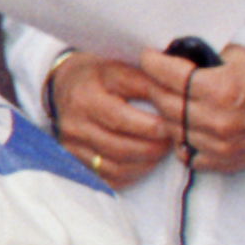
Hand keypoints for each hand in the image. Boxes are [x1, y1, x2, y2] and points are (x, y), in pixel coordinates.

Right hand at [45, 54, 178, 185]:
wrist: (65, 84)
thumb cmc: (101, 75)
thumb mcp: (121, 67)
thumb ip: (148, 81)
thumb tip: (180, 97)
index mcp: (86, 95)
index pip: (123, 117)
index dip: (154, 125)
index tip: (174, 124)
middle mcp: (75, 121)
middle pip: (121, 146)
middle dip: (154, 146)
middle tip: (173, 140)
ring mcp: (72, 143)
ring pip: (117, 165)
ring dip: (146, 161)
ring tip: (161, 149)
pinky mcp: (74, 159)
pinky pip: (109, 178)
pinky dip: (132, 173)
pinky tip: (143, 160)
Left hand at [148, 42, 244, 173]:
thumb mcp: (239, 57)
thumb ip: (206, 55)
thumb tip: (175, 52)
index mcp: (220, 89)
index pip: (169, 75)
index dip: (152, 63)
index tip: (148, 57)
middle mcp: (216, 119)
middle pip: (164, 102)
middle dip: (156, 86)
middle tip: (157, 78)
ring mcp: (217, 144)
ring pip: (171, 128)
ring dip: (168, 113)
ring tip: (173, 101)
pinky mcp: (221, 161)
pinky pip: (185, 153)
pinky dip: (181, 140)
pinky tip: (186, 127)